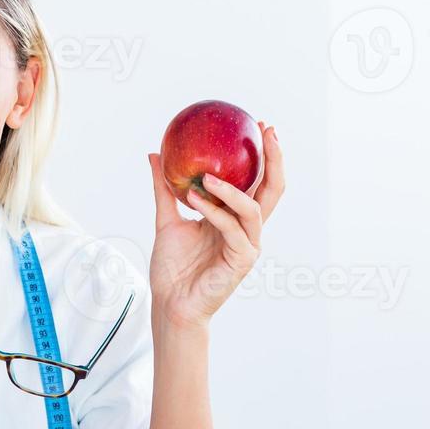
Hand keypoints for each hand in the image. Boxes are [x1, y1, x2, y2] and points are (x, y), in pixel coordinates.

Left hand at [147, 122, 285, 329]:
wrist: (170, 303)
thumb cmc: (172, 267)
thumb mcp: (166, 219)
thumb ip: (164, 189)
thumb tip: (155, 155)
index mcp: (234, 219)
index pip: (257, 182)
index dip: (264, 156)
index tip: (259, 126)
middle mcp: (246, 229)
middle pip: (273, 190)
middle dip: (275, 160)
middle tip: (267, 132)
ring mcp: (247, 245)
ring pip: (254, 209)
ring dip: (231, 189)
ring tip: (207, 175)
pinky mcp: (241, 261)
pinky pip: (232, 229)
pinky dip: (214, 212)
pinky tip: (196, 199)